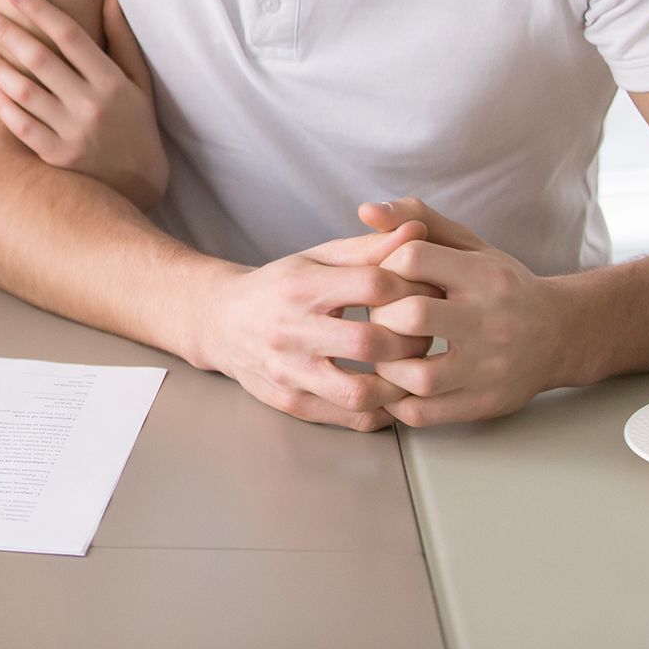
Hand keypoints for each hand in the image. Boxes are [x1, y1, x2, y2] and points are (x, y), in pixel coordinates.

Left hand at [0, 0, 168, 210]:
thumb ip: (122, 39)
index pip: (70, 35)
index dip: (40, 10)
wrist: (140, 184)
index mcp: (112, 81)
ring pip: (24, 91)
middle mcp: (91, 105)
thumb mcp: (139, 81)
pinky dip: (3, 105)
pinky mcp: (57, 157)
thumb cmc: (136, 124)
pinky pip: (21, 125)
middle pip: (41, 59)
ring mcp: (72, 133)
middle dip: (8, 32)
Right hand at [194, 222, 438, 430]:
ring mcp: (288, 372)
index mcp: (301, 286)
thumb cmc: (279, 286)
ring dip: (399, 384)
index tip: (429, 294)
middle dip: (412, 341)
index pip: (374, 285)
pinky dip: (381, 410)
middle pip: (371, 343)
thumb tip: (417, 230)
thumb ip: (368, 248)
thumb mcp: (317, 258)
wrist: (219, 321)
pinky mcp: (290, 402)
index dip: (414, 288)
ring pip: (361, 392)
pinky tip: (390, 393)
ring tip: (409, 368)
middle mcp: (290, 330)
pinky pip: (349, 418)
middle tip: (425, 336)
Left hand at [359, 198, 568, 425]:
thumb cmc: (501, 285)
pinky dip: (397, 402)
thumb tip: (365, 211)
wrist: (563, 334)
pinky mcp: (486, 403)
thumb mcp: (467, 243)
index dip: (384, 266)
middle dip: (381, 316)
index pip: (412, 259)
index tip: (383, 278)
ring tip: (384, 353)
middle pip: (412, 317)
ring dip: (386, 365)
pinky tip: (394, 383)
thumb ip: (416, 219)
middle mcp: (492, 322)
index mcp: (484, 276)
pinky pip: (425, 413)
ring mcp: (491, 368)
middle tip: (378, 318)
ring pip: (418, 375)